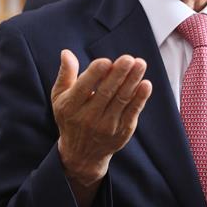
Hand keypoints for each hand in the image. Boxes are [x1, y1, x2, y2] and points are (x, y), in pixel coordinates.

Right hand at [51, 50, 151, 186]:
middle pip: (106, 92)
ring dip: (133, 81)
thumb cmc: (71, 117)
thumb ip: (66, 74)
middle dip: (118, 74)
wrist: (82, 154)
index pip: (83, 88)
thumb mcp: (60, 97)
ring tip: (140, 64)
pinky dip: (140, 98)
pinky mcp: (122, 130)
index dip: (94, 74)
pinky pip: (132, 112)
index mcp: (71, 106)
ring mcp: (106, 125)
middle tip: (128, 58)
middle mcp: (88, 117)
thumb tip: (66, 52)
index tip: (106, 61)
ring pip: (121, 100)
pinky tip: (146, 84)